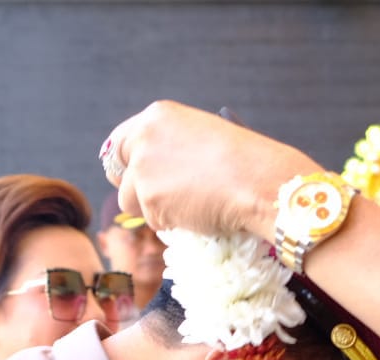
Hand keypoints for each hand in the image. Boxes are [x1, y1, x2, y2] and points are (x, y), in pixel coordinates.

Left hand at [100, 101, 316, 239]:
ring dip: (156, 210)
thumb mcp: (203, 138)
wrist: (261, 182)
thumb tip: (158, 174)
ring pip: (132, 203)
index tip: (132, 178)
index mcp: (158, 116)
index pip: (119, 143)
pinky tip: (199, 213)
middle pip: (119, 174)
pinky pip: (154, 222)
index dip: (126, 164)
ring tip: (193, 205)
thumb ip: (173, 148)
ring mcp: (144, 170)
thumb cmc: (246, 162)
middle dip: (133, 190)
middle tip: (156, 200)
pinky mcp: (150, 200)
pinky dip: (174, 224)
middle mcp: (144, 139)